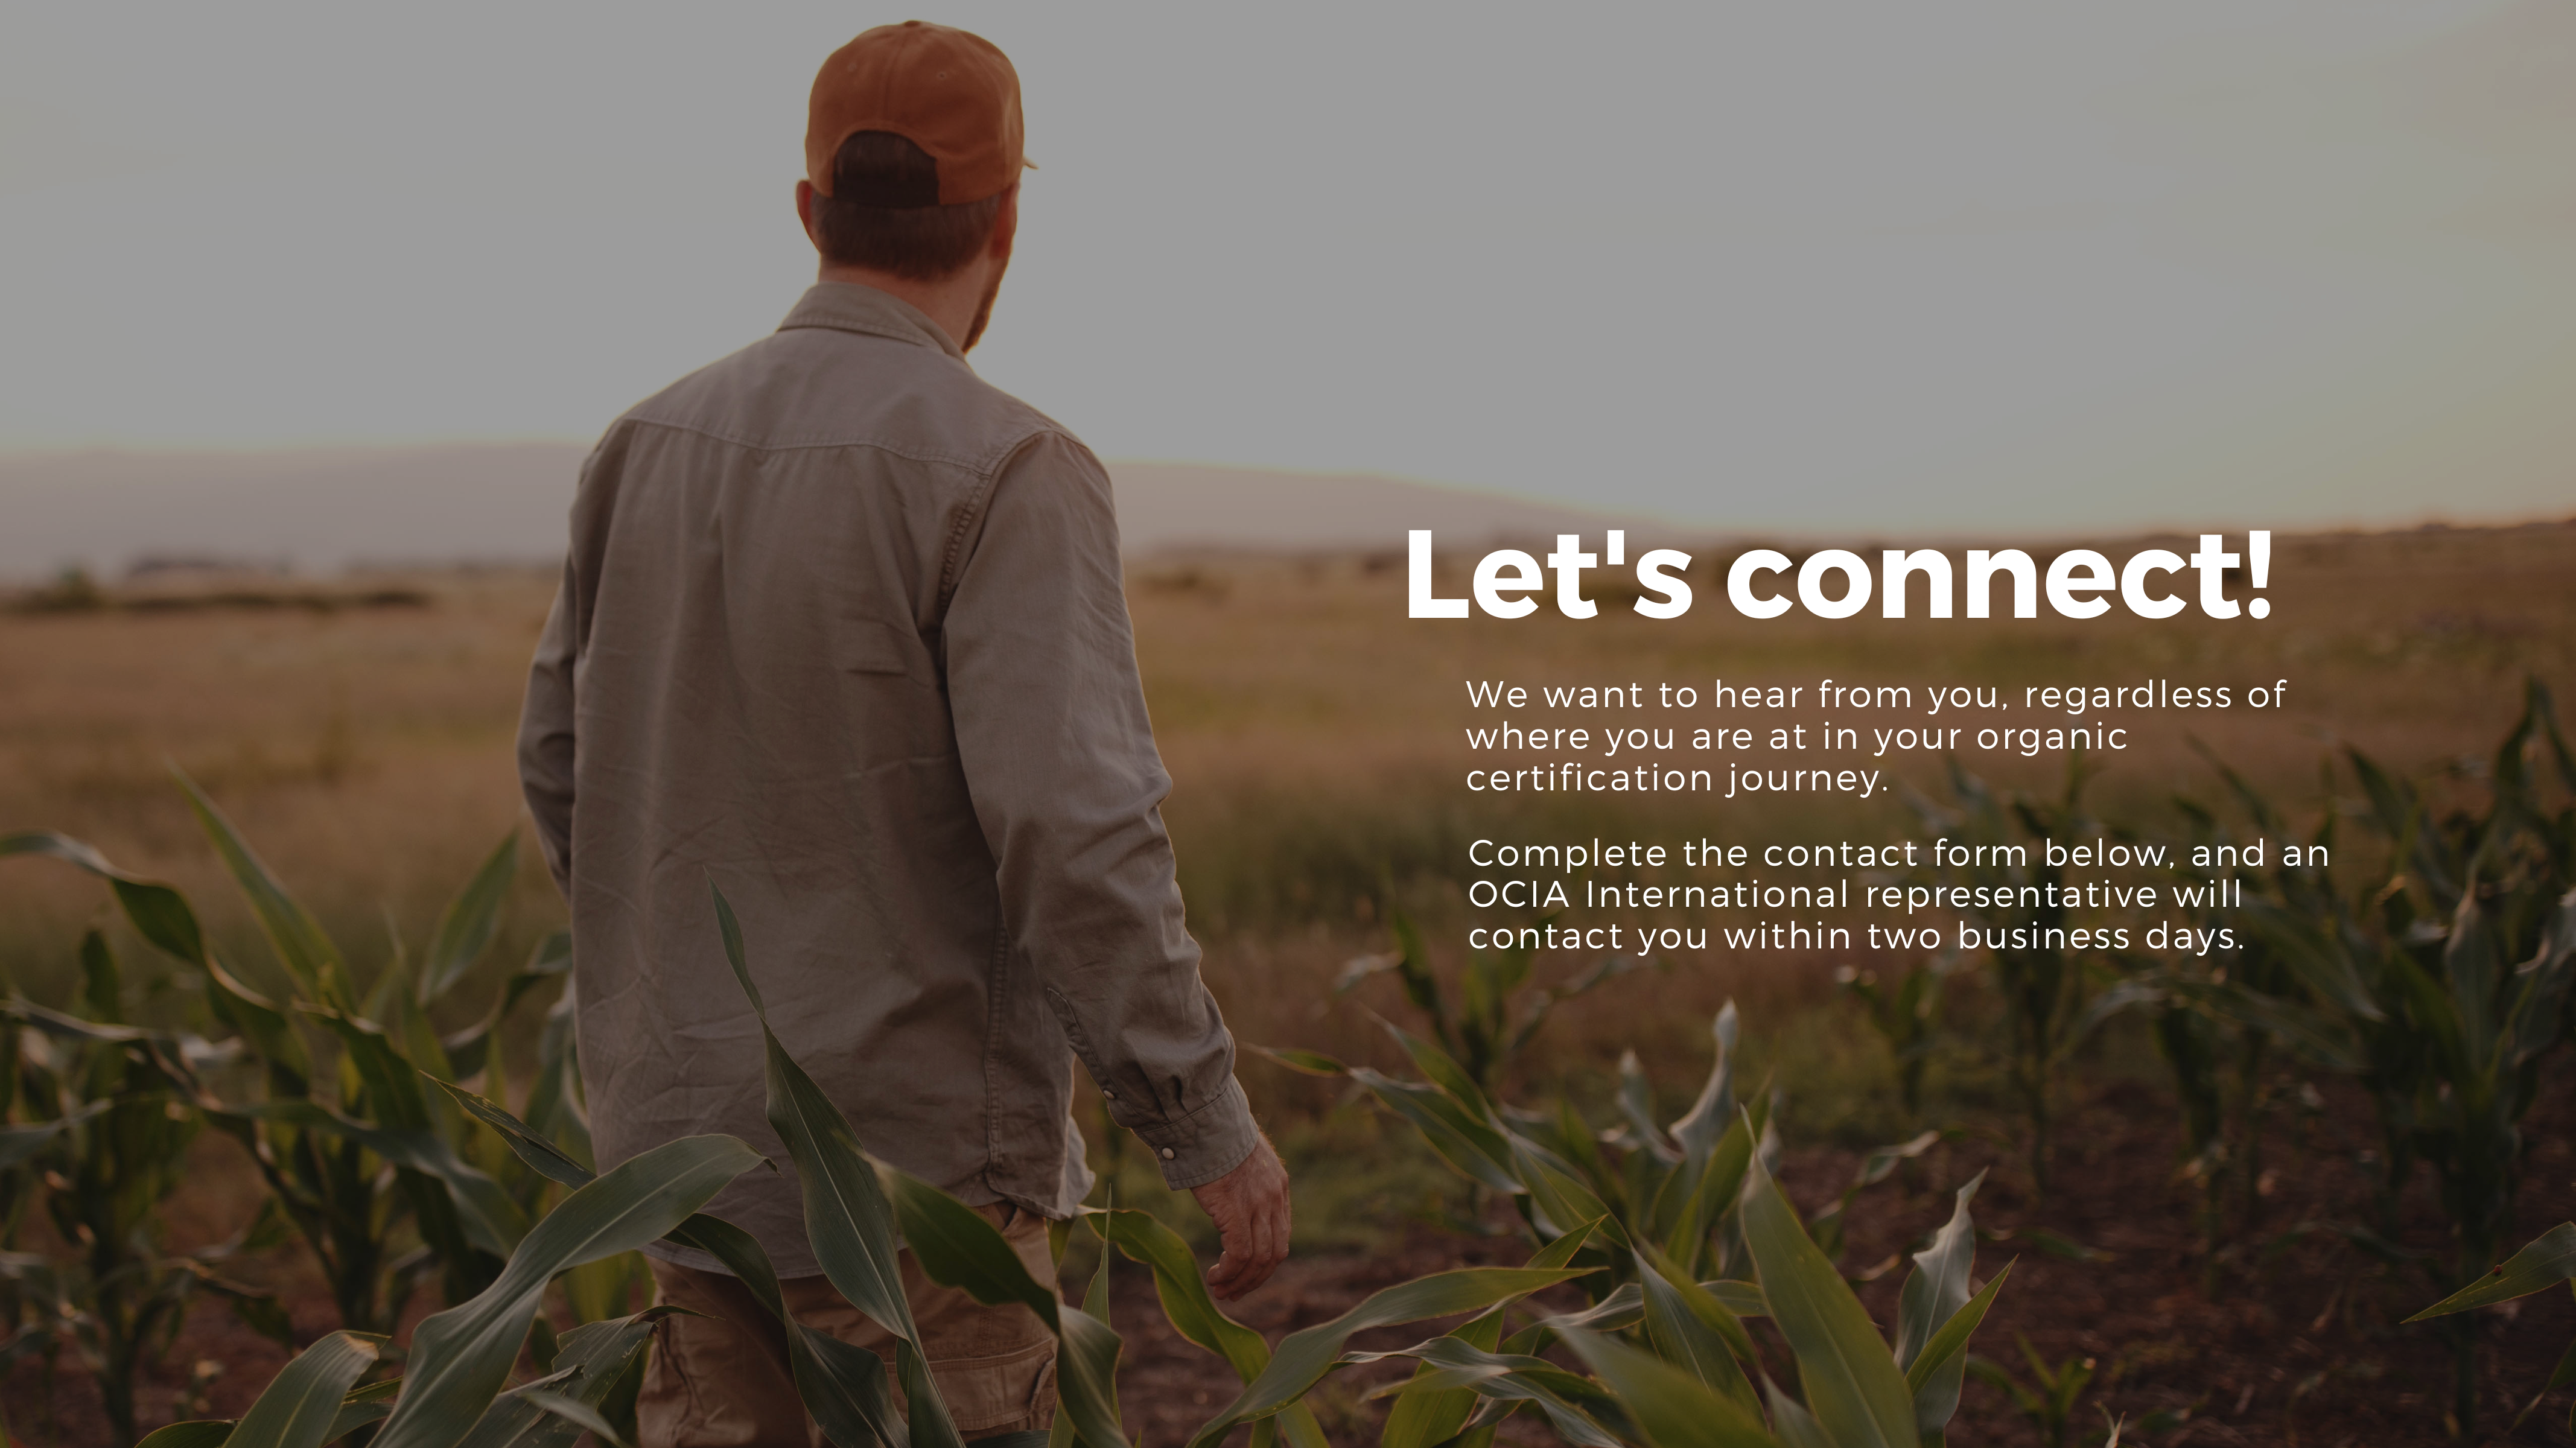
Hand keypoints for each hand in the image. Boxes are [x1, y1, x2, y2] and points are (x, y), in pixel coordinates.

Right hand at [1191, 1134, 1290, 1300]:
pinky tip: (1214, 1277)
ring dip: (1239, 1281)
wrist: (1206, 1122)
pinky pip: (1239, 1254)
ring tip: (1220, 1290)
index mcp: (1278, 1186)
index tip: (1247, 1274)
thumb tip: (1229, 1192)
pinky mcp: (1237, 1211)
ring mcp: (1258, 1206)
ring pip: (1258, 1259)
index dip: (1265, 1261)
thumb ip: (1245, 1181)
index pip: (1281, 1235)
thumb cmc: (1214, 1137)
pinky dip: (1229, 1272)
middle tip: (1234, 1293)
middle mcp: (1274, 1198)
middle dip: (1256, 1279)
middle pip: (1275, 1253)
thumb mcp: (1241, 1159)